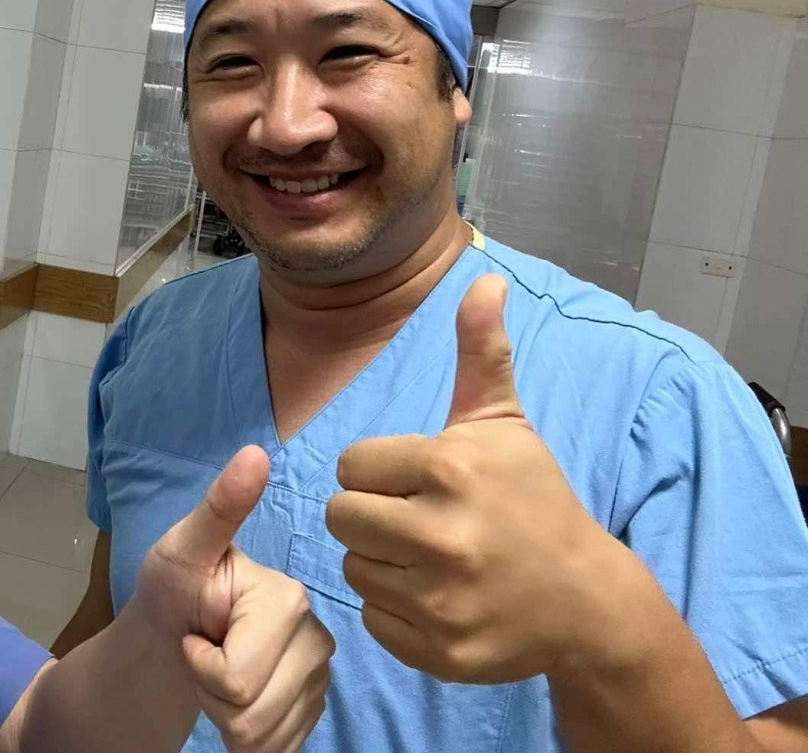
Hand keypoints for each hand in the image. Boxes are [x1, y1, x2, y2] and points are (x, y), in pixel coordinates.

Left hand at [132, 446, 333, 751]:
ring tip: (216, 673)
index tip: (194, 631)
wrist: (174, 635)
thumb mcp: (183, 547)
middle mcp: (319, 638)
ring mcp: (321, 679)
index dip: (200, 664)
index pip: (236, 676)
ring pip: (263, 738)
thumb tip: (254, 452)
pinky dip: (244, 738)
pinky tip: (236, 700)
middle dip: (211, 693)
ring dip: (225, 717)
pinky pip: (277, 752)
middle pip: (252, 714)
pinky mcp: (315, 711)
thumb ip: (219, 507)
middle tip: (203, 654)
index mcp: (290, 599)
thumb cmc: (174, 588)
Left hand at [325, 274, 620, 683]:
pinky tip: (438, 596)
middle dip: (371, 514)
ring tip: (430, 557)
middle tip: (418, 519)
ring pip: (352, 567)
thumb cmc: (533, 499)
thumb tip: (484, 278)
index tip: (421, 480)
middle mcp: (442, 535)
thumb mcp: (505, 424)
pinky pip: (373, 618)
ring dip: (381, 561)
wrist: (587, 599)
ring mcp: (441, 599)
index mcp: (449, 469)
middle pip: (340, 517)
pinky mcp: (439, 651)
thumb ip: (481, 352)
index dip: (379, 470)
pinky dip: (396, 610)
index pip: (350, 465)